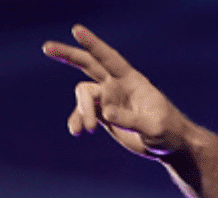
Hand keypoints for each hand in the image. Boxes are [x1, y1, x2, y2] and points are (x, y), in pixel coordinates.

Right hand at [42, 25, 190, 158]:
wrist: (170, 145)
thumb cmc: (169, 132)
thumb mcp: (154, 127)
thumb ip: (131, 119)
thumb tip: (105, 113)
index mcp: (132, 81)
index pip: (110, 58)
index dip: (93, 44)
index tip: (76, 30)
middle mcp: (118, 86)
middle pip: (89, 64)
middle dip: (68, 55)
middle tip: (47, 47)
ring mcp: (109, 100)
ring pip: (84, 96)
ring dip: (82, 111)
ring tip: (88, 130)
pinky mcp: (104, 116)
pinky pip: (83, 113)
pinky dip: (78, 120)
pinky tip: (78, 131)